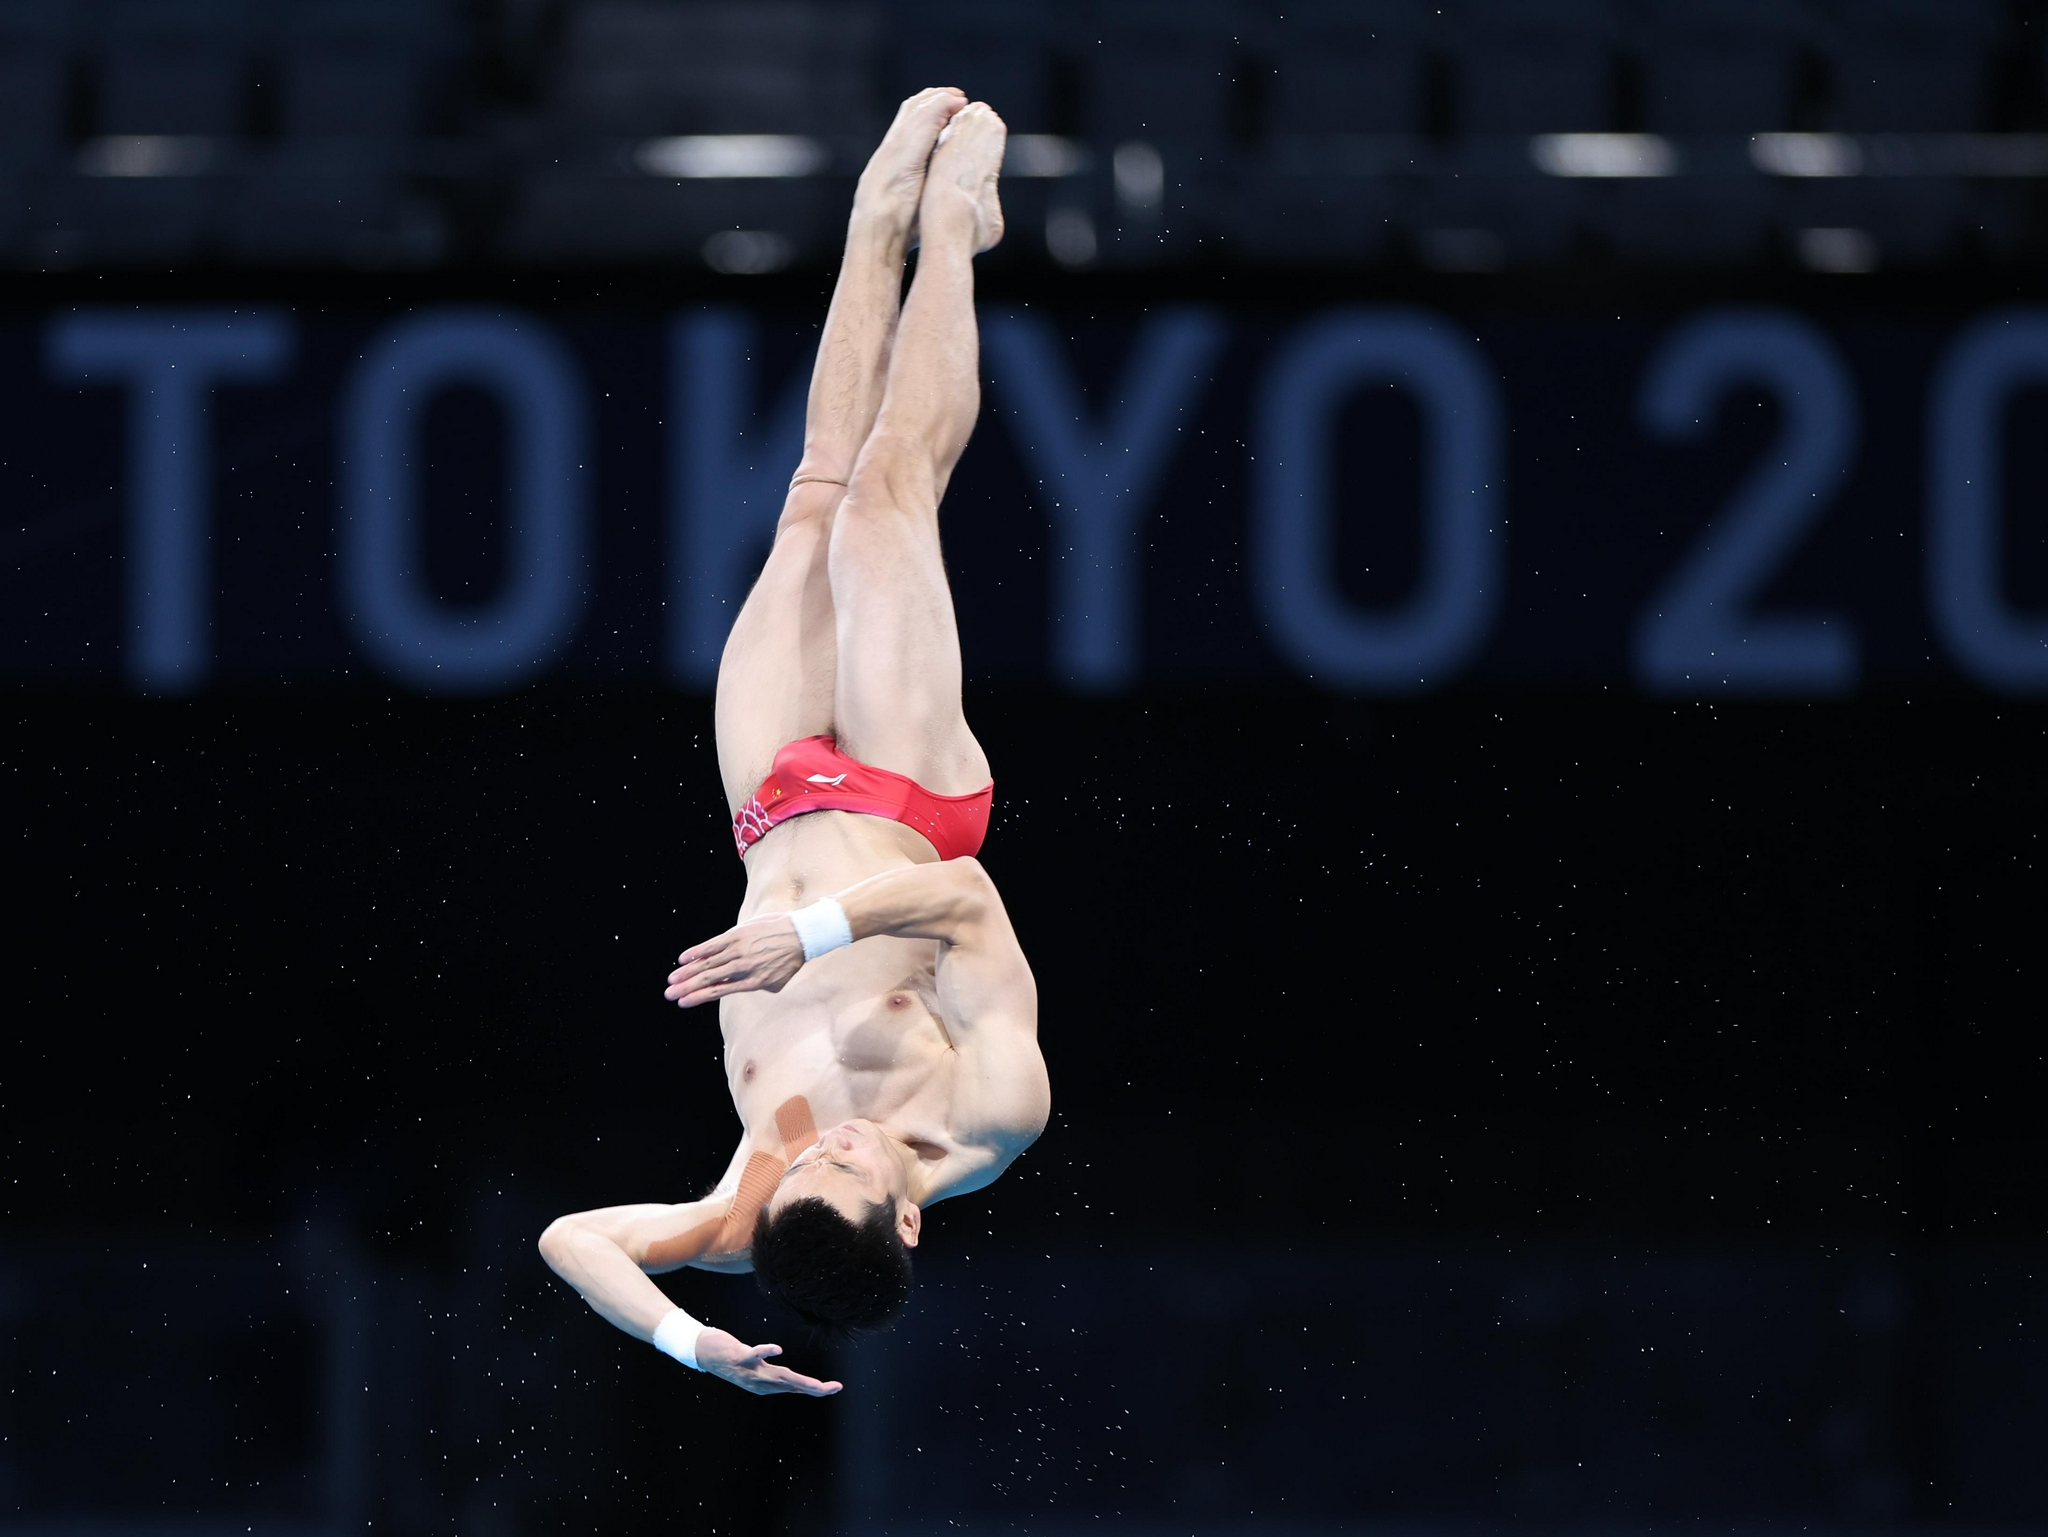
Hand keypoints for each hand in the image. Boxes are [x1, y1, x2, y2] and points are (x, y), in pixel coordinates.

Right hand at [664, 916, 805, 1007]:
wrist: (802, 933)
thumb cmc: (789, 960)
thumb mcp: (775, 981)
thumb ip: (756, 986)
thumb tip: (737, 988)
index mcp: (752, 981)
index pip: (720, 991)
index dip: (699, 997)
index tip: (683, 1003)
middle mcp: (743, 966)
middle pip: (709, 978)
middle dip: (687, 988)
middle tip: (669, 994)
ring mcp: (739, 949)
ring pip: (708, 963)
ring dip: (687, 972)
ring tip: (671, 979)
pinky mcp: (737, 934)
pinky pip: (713, 944)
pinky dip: (698, 951)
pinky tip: (683, 959)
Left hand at [693, 1327, 842, 1395]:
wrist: (702, 1352)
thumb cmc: (730, 1358)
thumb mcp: (755, 1369)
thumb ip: (771, 1375)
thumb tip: (790, 1380)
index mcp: (765, 1385)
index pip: (796, 1388)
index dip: (816, 1389)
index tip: (836, 1388)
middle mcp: (759, 1382)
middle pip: (791, 1385)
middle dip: (814, 1388)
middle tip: (834, 1388)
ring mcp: (749, 1371)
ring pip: (778, 1376)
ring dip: (798, 1380)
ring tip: (816, 1384)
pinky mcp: (739, 1356)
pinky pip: (755, 1355)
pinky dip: (766, 1353)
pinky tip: (779, 1349)